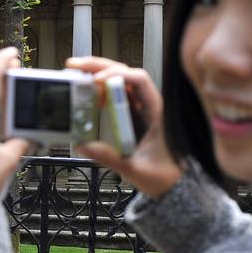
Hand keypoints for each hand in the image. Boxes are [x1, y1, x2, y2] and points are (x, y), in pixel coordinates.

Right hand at [65, 56, 181, 198]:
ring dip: (99, 74)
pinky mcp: (133, 117)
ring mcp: (142, 110)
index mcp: (158, 113)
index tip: (96, 81)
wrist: (176, 187)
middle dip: (100, 66)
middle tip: (75, 65)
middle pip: (126, 73)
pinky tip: (87, 91)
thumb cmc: (165, 177)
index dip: (116, 75)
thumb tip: (85, 146)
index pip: (139, 80)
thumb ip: (111, 159)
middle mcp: (150, 106)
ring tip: (77, 72)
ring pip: (121, 82)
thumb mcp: (137, 170)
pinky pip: (117, 96)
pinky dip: (100, 90)